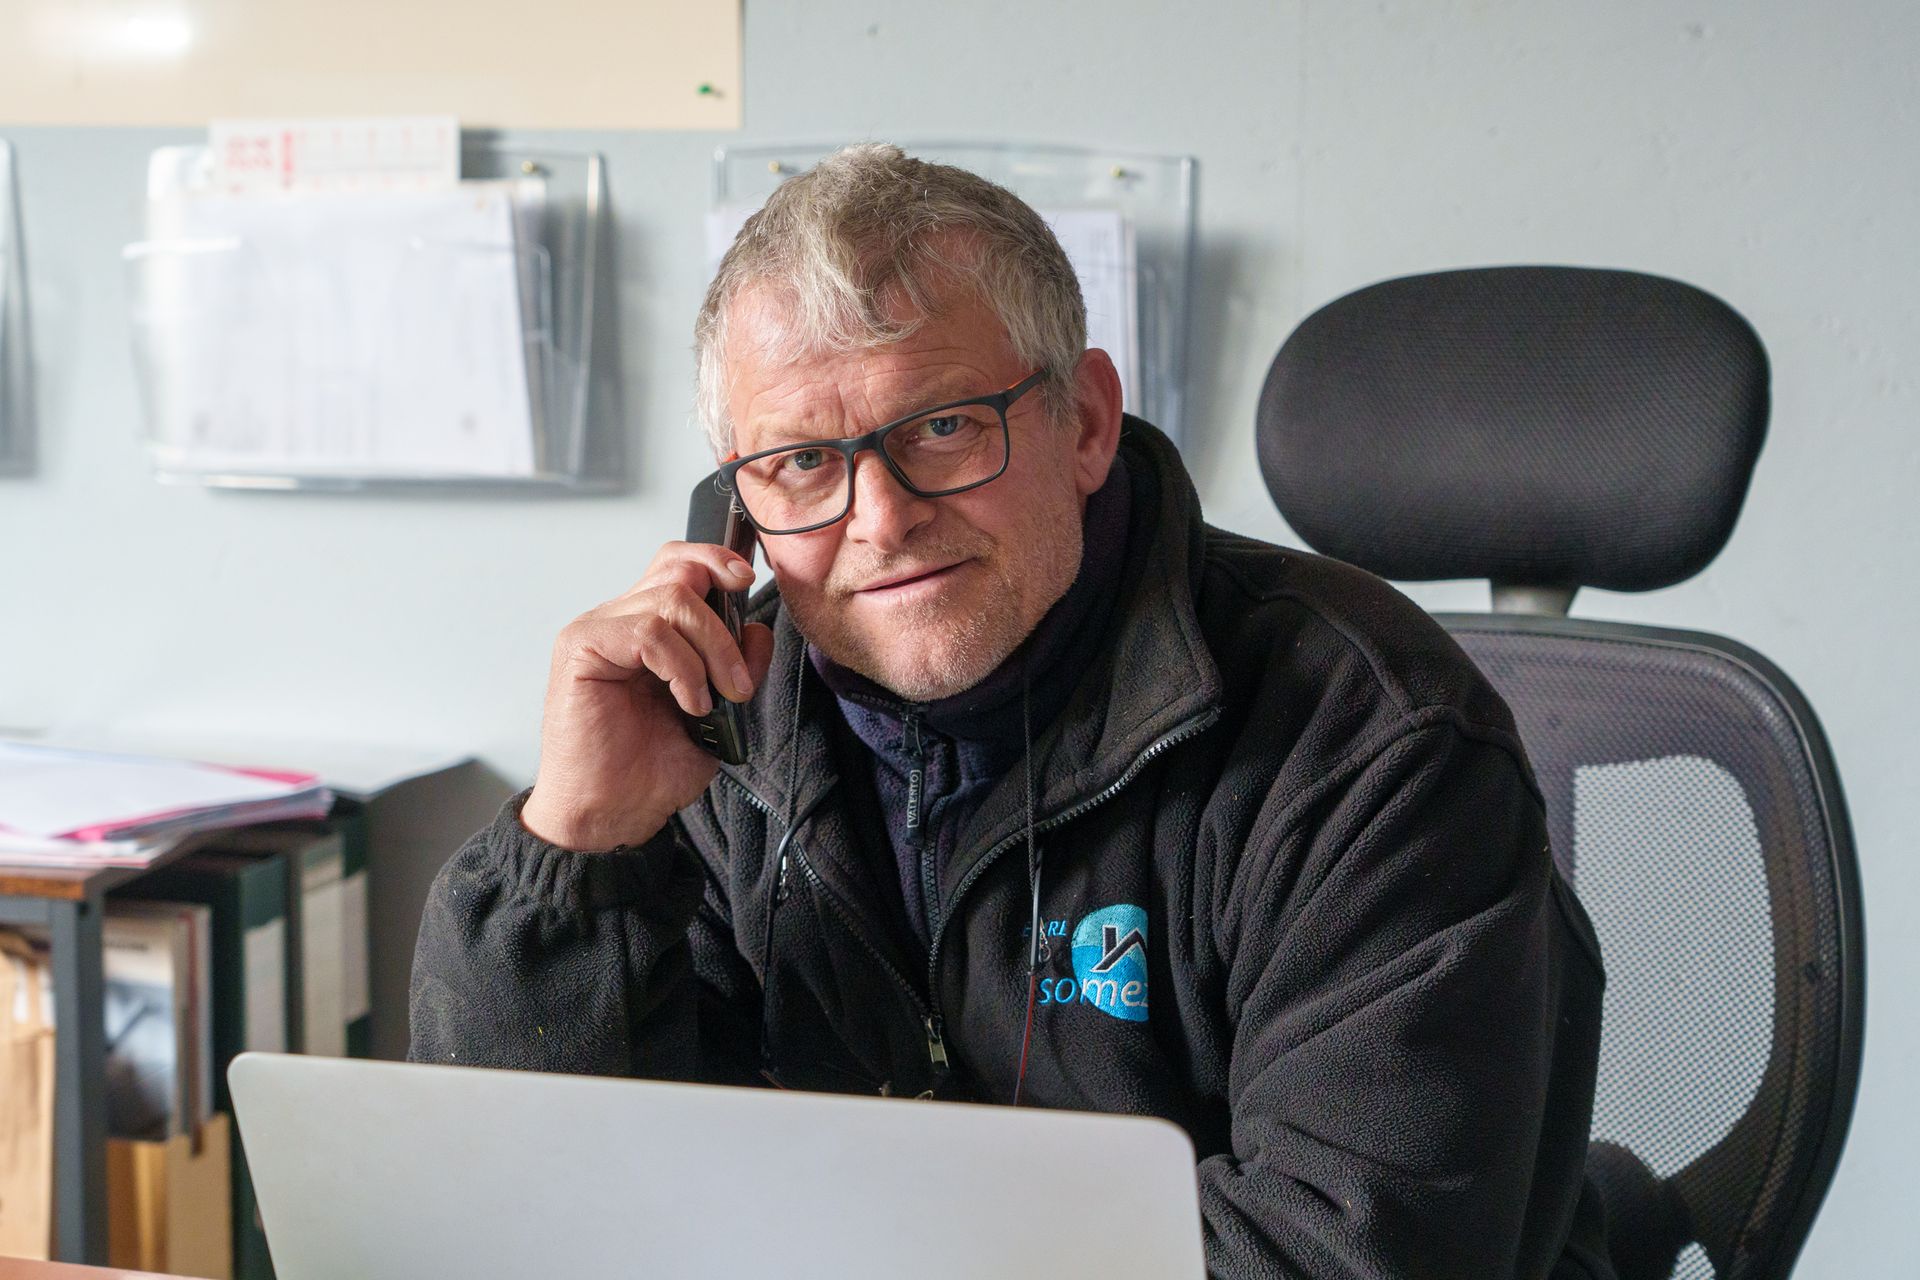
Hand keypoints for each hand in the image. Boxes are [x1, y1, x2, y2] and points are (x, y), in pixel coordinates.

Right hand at [519, 542, 776, 850]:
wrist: (612, 814)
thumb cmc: (649, 770)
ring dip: (710, 651)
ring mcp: (598, 631)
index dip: (715, 560)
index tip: (748, 582)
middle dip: (723, 621)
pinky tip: (688, 702)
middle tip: (737, 678)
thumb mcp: (718, 714)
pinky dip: (681, 666)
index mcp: (648, 628)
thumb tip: (758, 629)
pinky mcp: (581, 648)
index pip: (679, 564)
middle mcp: (620, 621)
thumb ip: (738, 668)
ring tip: (714, 699)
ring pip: (672, 600)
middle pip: (679, 572)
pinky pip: (648, 631)